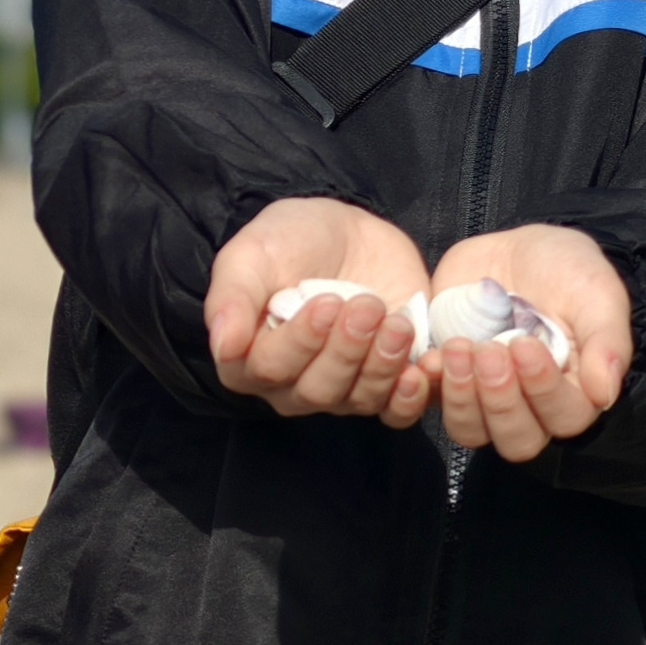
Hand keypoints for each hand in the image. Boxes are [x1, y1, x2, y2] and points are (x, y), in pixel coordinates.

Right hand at [205, 198, 436, 424]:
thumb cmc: (290, 240)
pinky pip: (396, 412)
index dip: (300, 342)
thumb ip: (231, 298)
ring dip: (381, 364)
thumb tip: (224, 346)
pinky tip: (422, 368)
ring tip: (397, 323)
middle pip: (317, 390)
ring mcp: (341, 389)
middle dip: (346, 349)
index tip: (325, 303)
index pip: (270, 370)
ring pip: (358, 400)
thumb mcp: (251, 255)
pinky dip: (411, 396)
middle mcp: (292, 384)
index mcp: (249, 359)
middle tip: (367, 306)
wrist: (348, 231)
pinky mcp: (384, 384)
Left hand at [424, 225, 634, 461]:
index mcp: (574, 391)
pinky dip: (429, 385)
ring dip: (462, 398)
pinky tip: (431, 356)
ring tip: (459, 348)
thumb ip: (608, 342)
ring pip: (471, 431)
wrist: (519, 248)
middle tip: (489, 350)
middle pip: (517, 440)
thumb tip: (604, 396)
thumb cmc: (568, 272)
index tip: (525, 345)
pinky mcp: (449, 379)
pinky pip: (431, 402)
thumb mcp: (598, 294)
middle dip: (500, 400)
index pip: (564, 418)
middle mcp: (531, 405)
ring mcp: (485, 395)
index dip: (544, 391)